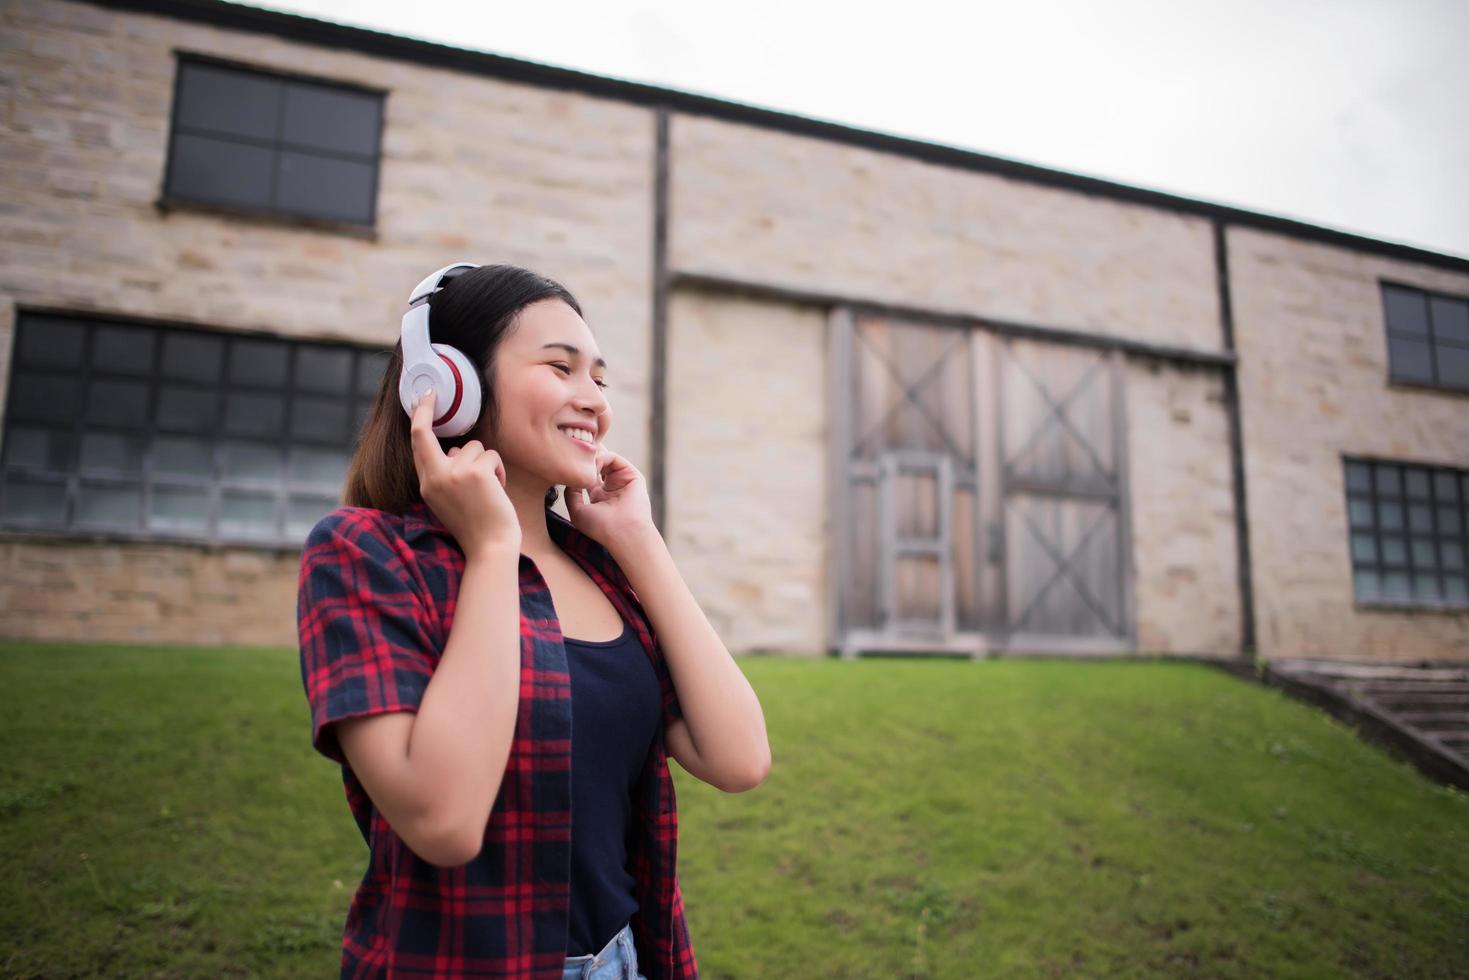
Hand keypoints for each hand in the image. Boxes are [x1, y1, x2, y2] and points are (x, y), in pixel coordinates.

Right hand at [409, 389, 520, 557]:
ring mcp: (453, 474)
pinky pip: (491, 455)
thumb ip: (445, 475)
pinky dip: (499, 470)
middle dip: (426, 409)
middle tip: (430, 393)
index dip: (418, 419)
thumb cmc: (476, 526)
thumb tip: (454, 450)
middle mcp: (434, 477)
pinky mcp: (475, 473)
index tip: (422, 400)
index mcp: (427, 485)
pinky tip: (497, 490)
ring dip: (486, 463)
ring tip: (488, 489)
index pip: (416, 445)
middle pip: (425, 434)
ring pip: (473, 447)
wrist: (490, 548)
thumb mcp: (448, 501)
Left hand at [563, 445, 655, 550]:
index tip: (564, 460)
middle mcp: (612, 486)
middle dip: (585, 456)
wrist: (623, 533)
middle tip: (572, 449)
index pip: (588, 474)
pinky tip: (593, 465)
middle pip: (597, 463)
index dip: (577, 466)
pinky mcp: (632, 475)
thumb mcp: (577, 512)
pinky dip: (602, 457)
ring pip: (604, 459)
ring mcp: (622, 480)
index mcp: (599, 496)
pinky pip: (614, 458)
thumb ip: (571, 494)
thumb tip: (568, 478)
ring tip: (583, 463)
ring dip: (591, 458)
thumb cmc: (600, 528)